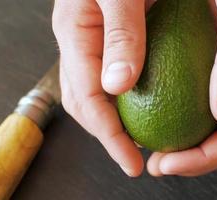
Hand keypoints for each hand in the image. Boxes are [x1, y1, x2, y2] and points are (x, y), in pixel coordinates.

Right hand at [52, 0, 155, 176]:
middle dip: (108, 136)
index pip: (86, 96)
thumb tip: (118, 85)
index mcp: (76, 30)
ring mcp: (89, 44)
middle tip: (134, 159)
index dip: (108, 133)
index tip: (131, 160)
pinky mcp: (103, 43)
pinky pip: (105, 81)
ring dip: (113, 124)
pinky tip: (140, 112)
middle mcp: (78, 41)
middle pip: (84, 103)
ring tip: (137, 144)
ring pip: (93, 96)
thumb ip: (121, 32)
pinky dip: (121, 104)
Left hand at [147, 0, 216, 175]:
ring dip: (181, 142)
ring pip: (206, 121)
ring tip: (151, 148)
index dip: (209, 157)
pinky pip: (192, 96)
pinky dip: (173, 113)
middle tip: (158, 164)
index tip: (172, 162)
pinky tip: (150, 114)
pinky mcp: (208, 61)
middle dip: (191, 158)